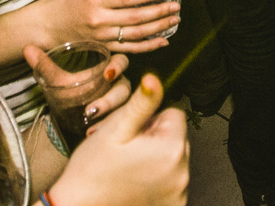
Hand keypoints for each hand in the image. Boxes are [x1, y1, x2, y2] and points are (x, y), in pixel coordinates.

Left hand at [25, 47, 131, 130]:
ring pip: (123, 108)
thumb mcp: (57, 80)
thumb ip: (44, 66)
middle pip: (125, 89)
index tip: (107, 74)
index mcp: (108, 70)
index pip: (122, 62)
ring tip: (88, 120)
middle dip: (111, 99)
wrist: (69, 116)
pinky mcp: (119, 120)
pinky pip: (119, 124)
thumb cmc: (70, 92)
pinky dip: (105, 128)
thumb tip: (27, 48)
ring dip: (108, 115)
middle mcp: (118, 86)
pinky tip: (90, 132)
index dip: (118, 66)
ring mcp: (120, 105)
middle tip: (91, 109)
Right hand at [37, 0, 180, 53]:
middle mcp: (99, 20)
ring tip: (174, 20)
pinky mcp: (105, 48)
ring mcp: (102, 37)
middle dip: (159, 12)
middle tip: (176, 6)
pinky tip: (163, 41)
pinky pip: (130, 49)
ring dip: (158, 28)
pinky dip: (148, 46)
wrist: (51, 25)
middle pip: (135, 18)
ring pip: (136, 34)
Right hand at [50, 74, 189, 205]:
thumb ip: (141, 103)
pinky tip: (133, 182)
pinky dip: (156, 180)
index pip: (174, 114)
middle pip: (175, 138)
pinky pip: (170, 182)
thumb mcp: (116, 129)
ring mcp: (178, 194)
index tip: (131, 131)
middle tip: (125, 148)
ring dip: (155, 158)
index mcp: (172, 150)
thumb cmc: (92, 170)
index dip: (150, 117)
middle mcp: (182, 174)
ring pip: (172, 160)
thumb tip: (155, 79)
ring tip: (127, 165)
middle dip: (153, 137)